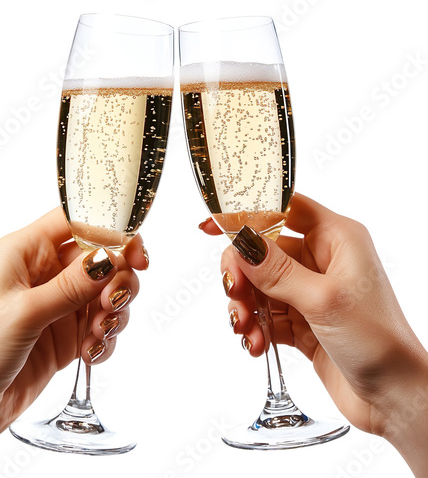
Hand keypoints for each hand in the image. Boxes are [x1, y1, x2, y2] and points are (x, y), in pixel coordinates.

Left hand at [0, 208, 147, 472]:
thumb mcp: (24, 312)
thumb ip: (72, 285)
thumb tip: (110, 258)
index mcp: (27, 251)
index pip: (78, 221)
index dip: (112, 231)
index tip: (136, 256)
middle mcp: (47, 272)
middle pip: (103, 258)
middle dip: (118, 280)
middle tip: (112, 303)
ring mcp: (60, 302)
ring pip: (109, 291)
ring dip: (114, 312)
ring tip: (97, 334)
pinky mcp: (69, 332)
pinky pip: (103, 324)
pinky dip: (106, 338)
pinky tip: (89, 353)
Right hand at [201, 193, 427, 475]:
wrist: (393, 397)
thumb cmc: (377, 340)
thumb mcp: (323, 300)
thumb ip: (277, 271)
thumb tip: (241, 243)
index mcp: (336, 238)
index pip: (284, 208)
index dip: (248, 212)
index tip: (212, 226)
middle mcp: (321, 259)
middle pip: (263, 250)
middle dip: (242, 273)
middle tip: (234, 293)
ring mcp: (309, 289)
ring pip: (259, 284)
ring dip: (245, 306)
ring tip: (245, 330)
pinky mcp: (300, 318)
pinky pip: (264, 313)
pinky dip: (254, 327)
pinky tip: (256, 345)